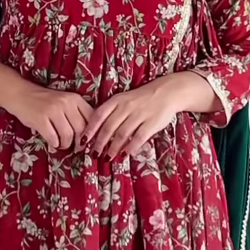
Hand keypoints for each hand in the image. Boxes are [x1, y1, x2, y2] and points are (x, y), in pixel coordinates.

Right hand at [11, 80, 94, 150]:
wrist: (20, 94)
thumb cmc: (45, 102)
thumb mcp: (64, 103)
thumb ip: (77, 115)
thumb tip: (88, 139)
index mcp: (75, 99)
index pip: (92, 118)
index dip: (92, 134)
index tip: (87, 142)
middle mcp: (66, 102)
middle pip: (81, 129)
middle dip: (79, 143)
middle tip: (75, 148)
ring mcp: (53, 110)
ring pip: (68, 135)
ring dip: (65, 144)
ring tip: (60, 144)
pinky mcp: (40, 118)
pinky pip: (53, 138)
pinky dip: (54, 144)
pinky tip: (52, 142)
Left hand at [81, 72, 217, 159]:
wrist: (166, 92)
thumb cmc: (141, 99)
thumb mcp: (123, 100)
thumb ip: (111, 112)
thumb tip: (96, 132)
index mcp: (116, 100)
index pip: (98, 115)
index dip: (90, 129)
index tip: (83, 141)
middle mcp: (126, 107)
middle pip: (108, 127)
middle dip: (99, 143)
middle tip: (94, 154)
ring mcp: (139, 115)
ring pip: (121, 134)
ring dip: (113, 148)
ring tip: (108, 157)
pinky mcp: (151, 123)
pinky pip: (138, 138)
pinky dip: (130, 147)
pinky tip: (125, 154)